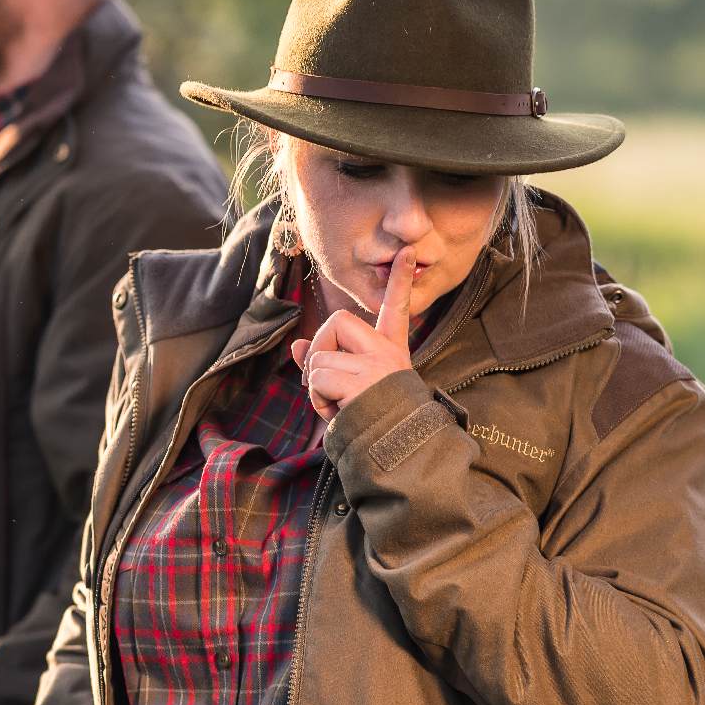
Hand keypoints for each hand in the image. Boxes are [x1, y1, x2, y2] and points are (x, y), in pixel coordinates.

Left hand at [291, 245, 415, 420]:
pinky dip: (318, 399)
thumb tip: (296, 345)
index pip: (395, 308)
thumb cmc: (370, 423)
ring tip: (337, 405)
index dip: (401, 280)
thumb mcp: (347, 389)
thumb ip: (325, 363)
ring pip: (319, 357)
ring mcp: (376, 365)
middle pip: (336, 322)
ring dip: (316, 386)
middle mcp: (387, 353)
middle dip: (318, 349)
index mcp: (390, 352)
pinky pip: (319, 378)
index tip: (408, 251)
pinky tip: (338, 412)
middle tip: (323, 380)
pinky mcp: (363, 381)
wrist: (393, 452)